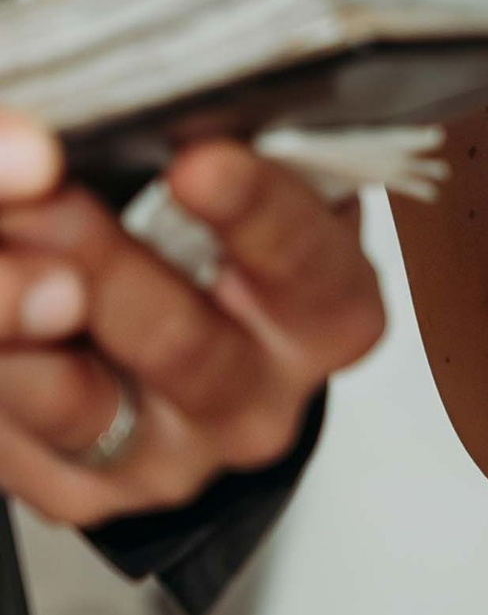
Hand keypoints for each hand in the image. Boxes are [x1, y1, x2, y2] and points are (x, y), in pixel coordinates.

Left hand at [0, 118, 385, 528]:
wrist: (182, 347)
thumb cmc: (211, 235)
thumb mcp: (245, 176)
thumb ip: (214, 145)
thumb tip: (141, 122)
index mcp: (329, 312)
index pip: (306, 261)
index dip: (253, 209)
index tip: (196, 161)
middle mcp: (261, 401)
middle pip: (179, 341)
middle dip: (98, 257)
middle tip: (42, 190)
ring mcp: (173, 459)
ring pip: (77, 401)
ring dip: (16, 315)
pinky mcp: (86, 493)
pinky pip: (13, 440)